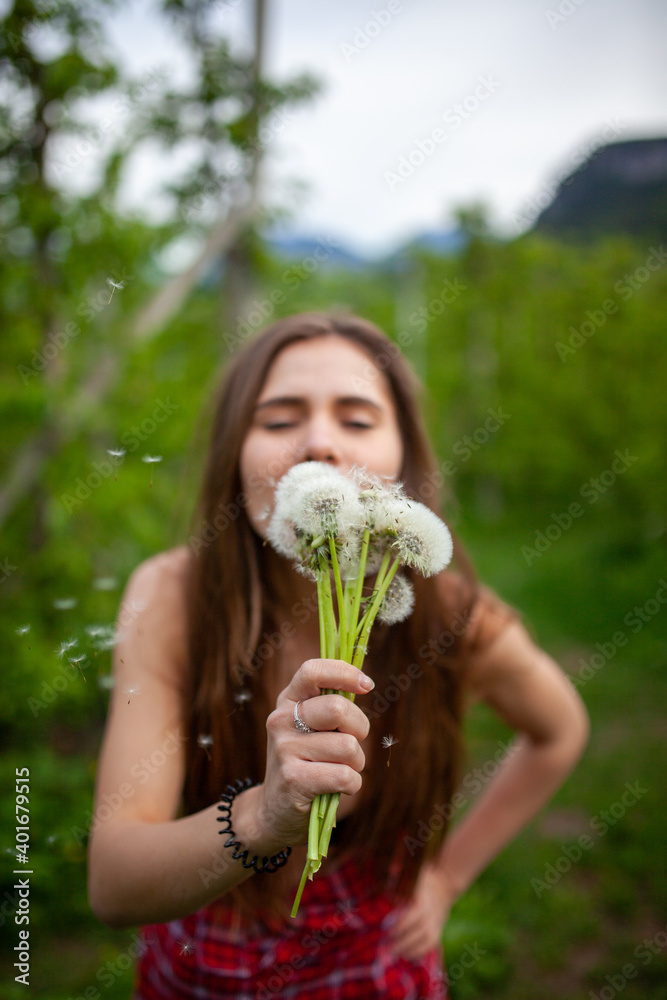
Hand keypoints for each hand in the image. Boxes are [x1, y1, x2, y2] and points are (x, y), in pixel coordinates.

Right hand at [248, 659, 372, 851]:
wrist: (274, 812)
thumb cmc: (305, 763)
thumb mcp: (310, 729)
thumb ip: (330, 706)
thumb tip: (364, 683)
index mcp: (287, 701)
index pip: (313, 671)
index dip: (344, 673)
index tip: (367, 685)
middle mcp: (281, 720)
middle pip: (338, 708)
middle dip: (359, 729)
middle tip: (350, 745)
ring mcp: (284, 749)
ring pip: (348, 747)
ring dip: (356, 763)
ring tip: (339, 770)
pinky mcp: (293, 779)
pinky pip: (345, 775)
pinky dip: (352, 784)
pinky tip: (337, 788)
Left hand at [389, 864, 456, 960]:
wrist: (446, 884)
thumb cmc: (424, 878)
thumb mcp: (415, 875)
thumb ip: (402, 879)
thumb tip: (386, 879)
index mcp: (422, 901)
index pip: (411, 917)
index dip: (399, 926)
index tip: (385, 930)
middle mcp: (430, 914)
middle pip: (417, 932)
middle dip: (402, 941)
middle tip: (387, 947)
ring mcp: (436, 923)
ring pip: (425, 941)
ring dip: (410, 949)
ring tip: (395, 953)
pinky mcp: (438, 929)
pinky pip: (431, 944)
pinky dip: (420, 952)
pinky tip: (408, 956)